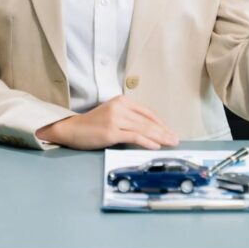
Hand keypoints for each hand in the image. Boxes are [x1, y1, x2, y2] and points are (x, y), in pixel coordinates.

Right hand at [35, 95, 178, 149]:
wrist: (72, 129)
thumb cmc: (93, 124)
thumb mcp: (112, 114)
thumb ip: (129, 118)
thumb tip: (150, 130)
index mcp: (122, 101)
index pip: (147, 113)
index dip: (160, 123)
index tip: (170, 131)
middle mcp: (120, 107)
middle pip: (147, 122)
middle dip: (164, 132)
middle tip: (175, 139)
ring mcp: (115, 119)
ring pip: (143, 129)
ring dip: (159, 138)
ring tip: (170, 143)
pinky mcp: (111, 132)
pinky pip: (134, 137)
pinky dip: (147, 142)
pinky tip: (155, 146)